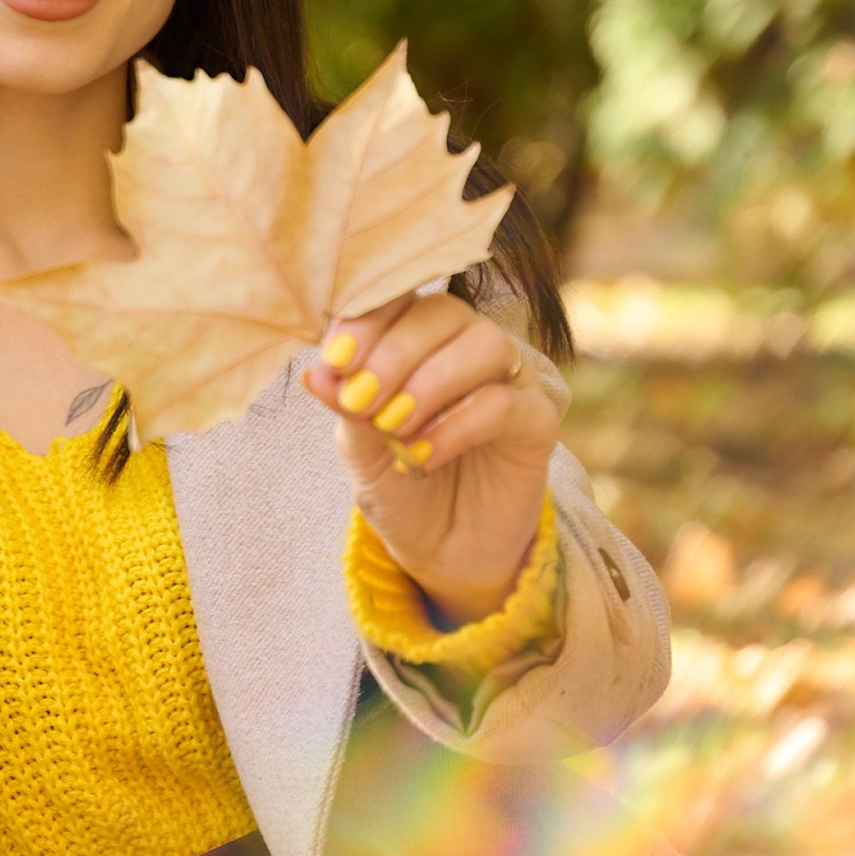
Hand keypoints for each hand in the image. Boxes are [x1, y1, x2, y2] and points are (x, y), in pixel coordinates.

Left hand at [302, 288, 562, 621]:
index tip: (335, 359)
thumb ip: (347, 411)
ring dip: (432, 381)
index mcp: (422, 340)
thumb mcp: (362, 455)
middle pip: (445, 312)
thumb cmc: (401, 492)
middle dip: (395, 353)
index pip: (402, 300)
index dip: (369, 319)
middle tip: (362, 399)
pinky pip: (506, 404)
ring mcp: (510, 380)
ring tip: (394, 426)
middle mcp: (469, 347)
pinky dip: (458, 426)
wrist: (443, 555)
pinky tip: (422, 456)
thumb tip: (316, 373)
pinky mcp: (537, 421)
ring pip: (485, 345)